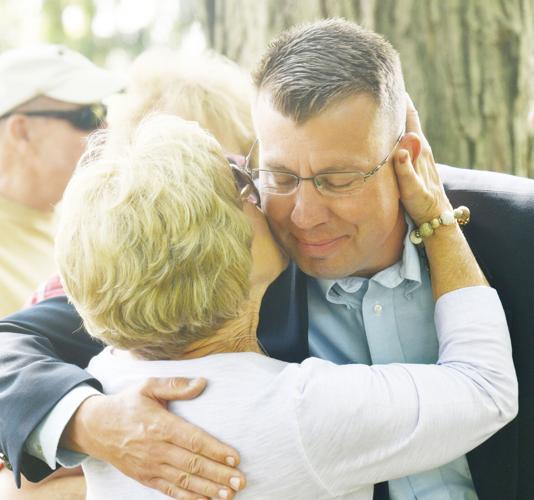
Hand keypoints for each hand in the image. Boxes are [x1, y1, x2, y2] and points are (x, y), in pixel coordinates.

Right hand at [62, 377, 244, 498]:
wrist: (95, 427)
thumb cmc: (128, 404)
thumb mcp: (148, 386)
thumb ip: (176, 385)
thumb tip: (203, 382)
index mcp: (160, 425)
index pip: (194, 441)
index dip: (215, 450)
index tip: (235, 458)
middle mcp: (156, 449)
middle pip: (192, 465)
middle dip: (219, 474)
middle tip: (240, 481)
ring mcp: (150, 466)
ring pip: (183, 481)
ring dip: (208, 489)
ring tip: (229, 494)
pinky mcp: (145, 477)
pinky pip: (169, 491)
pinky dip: (188, 497)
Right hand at [394, 94, 452, 225]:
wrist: (436, 215)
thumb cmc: (423, 204)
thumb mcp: (413, 189)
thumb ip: (406, 169)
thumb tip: (401, 147)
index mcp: (419, 149)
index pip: (409, 117)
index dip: (400, 99)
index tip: (388, 82)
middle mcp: (420, 146)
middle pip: (408, 117)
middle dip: (396, 101)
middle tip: (380, 85)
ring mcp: (419, 152)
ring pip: (406, 126)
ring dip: (395, 113)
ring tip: (381, 101)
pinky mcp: (416, 160)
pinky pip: (405, 138)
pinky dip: (397, 128)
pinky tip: (388, 129)